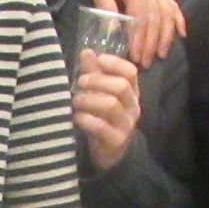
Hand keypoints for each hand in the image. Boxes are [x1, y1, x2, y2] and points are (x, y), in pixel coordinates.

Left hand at [73, 50, 138, 169]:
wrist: (112, 155)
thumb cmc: (104, 119)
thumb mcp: (100, 95)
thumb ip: (94, 74)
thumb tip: (87, 52)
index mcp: (131, 93)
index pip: (131, 72)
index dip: (114, 63)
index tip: (98, 60)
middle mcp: (132, 107)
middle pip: (121, 86)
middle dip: (98, 81)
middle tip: (81, 82)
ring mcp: (126, 125)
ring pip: (111, 105)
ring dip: (88, 100)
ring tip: (76, 101)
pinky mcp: (116, 141)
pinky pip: (101, 126)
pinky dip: (86, 119)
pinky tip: (77, 117)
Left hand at [81, 0, 182, 63]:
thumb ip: (105, 4)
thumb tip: (112, 30)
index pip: (140, 17)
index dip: (139, 38)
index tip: (135, 56)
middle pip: (155, 20)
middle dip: (151, 43)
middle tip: (145, 63)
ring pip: (166, 15)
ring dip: (165, 37)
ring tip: (161, 55)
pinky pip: (173, 5)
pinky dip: (178, 21)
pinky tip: (182, 35)